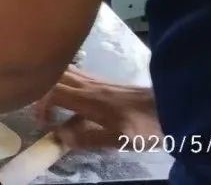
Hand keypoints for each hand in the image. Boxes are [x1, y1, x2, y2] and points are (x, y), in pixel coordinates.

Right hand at [35, 68, 161, 149]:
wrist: (172, 107)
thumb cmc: (144, 126)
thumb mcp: (118, 139)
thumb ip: (88, 138)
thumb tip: (60, 137)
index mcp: (89, 99)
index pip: (52, 91)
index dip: (40, 104)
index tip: (42, 123)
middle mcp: (89, 85)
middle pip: (55, 76)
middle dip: (40, 90)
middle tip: (39, 110)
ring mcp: (96, 81)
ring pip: (65, 72)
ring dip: (51, 82)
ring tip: (46, 100)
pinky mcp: (104, 81)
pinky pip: (76, 75)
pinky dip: (64, 80)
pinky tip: (68, 94)